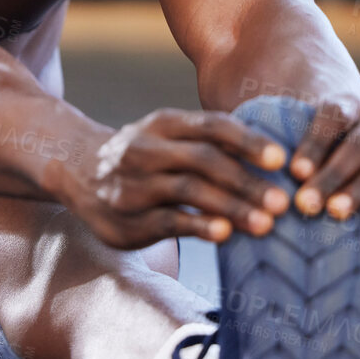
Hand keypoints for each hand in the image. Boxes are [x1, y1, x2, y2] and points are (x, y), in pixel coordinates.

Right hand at [72, 108, 291, 249]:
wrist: (75, 169)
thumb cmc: (142, 155)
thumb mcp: (167, 136)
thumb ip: (209, 144)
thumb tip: (275, 163)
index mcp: (164, 123)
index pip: (212, 126)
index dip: (249, 141)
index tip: (281, 160)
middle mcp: (146, 148)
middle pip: (204, 160)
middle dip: (248, 182)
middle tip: (284, 202)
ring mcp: (133, 183)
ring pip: (188, 190)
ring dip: (231, 207)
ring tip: (266, 224)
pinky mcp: (126, 218)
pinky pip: (167, 221)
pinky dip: (198, 226)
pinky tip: (225, 234)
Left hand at [285, 96, 359, 221]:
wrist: (322, 152)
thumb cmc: (292, 140)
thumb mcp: (282, 129)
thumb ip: (274, 137)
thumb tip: (253, 155)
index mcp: (345, 104)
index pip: (335, 115)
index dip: (317, 143)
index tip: (296, 171)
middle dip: (333, 175)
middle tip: (305, 202)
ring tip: (335, 211)